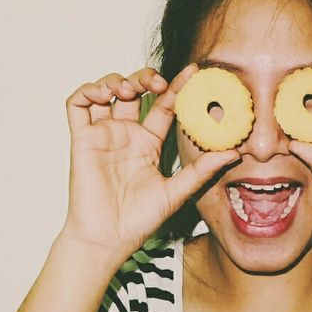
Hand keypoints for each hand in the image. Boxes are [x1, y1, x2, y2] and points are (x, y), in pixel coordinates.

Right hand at [61, 64, 238, 265]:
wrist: (108, 238)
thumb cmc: (138, 220)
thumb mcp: (176, 192)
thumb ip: (202, 170)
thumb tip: (234, 152)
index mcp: (148, 143)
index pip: (163, 105)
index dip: (176, 87)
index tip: (193, 72)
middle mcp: (126, 134)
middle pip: (134, 90)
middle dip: (145, 77)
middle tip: (157, 82)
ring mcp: (103, 134)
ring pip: (106, 91)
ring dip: (116, 79)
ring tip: (128, 89)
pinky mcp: (81, 138)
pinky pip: (77, 104)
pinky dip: (88, 91)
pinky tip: (104, 96)